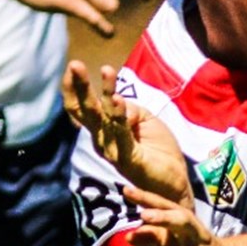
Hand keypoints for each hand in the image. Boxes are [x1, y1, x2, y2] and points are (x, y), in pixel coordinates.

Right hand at [63, 61, 190, 205]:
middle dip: (80, 86)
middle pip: (86, 110)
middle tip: (74, 64)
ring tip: (105, 71)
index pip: (83, 107)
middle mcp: (103, 138)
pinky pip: (121, 134)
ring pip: (104, 118)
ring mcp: (113, 149)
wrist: (173, 180)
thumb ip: (129, 108)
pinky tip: (116, 99)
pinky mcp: (127, 158)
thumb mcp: (145, 119)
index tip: (73, 66)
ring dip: (104, 92)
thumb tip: (115, 100)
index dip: (75, 88)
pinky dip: (118, 115)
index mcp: (104, 128)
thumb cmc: (157, 149)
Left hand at [125, 186, 243, 245]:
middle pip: (184, 222)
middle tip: (144, 215)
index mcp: (188, 225)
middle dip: (165, 218)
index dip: (147, 198)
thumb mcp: (176, 240)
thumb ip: (151, 237)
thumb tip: (127, 237)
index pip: (167, 207)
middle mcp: (199, 236)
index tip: (126, 190)